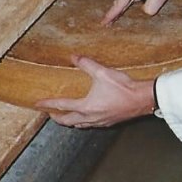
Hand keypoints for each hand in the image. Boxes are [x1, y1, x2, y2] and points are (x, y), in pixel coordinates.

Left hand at [36, 55, 154, 127]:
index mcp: (86, 106)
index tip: (38, 104)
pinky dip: (84, 122)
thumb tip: (74, 57)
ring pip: (80, 125)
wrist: (143, 99)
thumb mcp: (103, 72)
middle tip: (50, 114)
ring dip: (70, 121)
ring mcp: (100, 122)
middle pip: (68, 121)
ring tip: (66, 116)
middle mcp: (91, 117)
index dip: (48, 104)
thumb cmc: (124, 87)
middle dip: (57, 118)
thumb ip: (87, 64)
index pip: (62, 105)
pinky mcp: (109, 122)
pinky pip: (91, 124)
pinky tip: (87, 117)